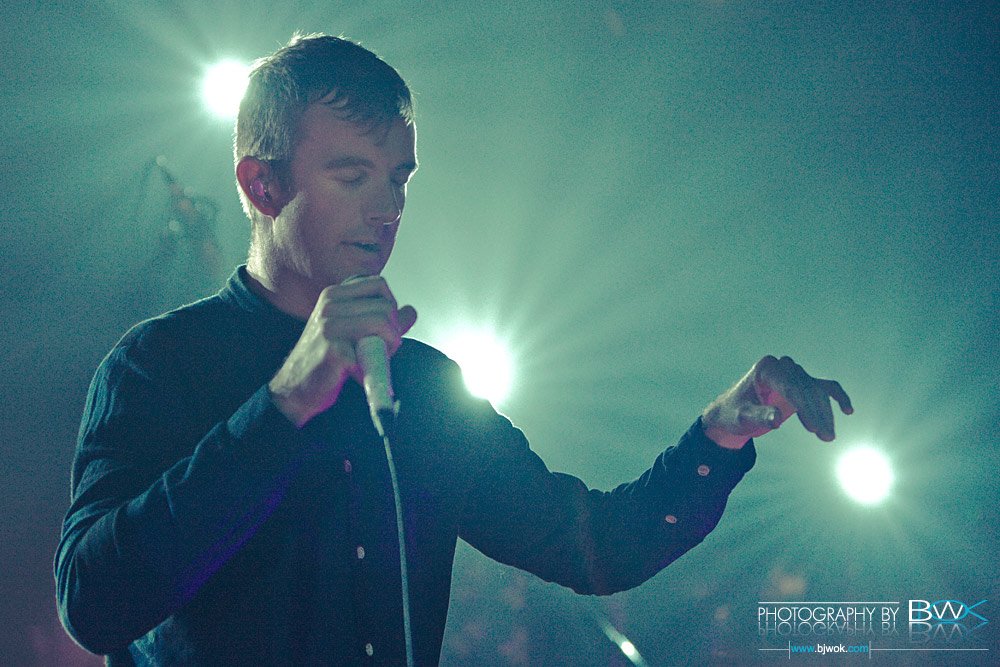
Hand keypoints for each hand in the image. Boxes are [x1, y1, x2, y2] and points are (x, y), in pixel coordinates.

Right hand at [268, 277, 417, 426]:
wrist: (295, 390)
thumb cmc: (327, 361)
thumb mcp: (353, 332)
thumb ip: (383, 321)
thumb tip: (411, 311)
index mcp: (333, 295)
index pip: (378, 283)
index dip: (390, 305)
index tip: (385, 326)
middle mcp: (329, 305)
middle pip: (385, 305)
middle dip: (393, 330)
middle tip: (383, 349)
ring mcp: (329, 326)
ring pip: (382, 322)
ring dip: (389, 345)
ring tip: (375, 358)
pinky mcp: (333, 350)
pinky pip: (372, 350)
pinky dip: (373, 365)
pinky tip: (360, 372)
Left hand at [701, 355, 852, 448]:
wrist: (732, 411)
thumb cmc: (734, 413)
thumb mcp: (742, 417)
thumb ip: (759, 416)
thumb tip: (777, 419)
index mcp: (766, 369)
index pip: (792, 387)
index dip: (805, 408)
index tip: (815, 429)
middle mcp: (781, 367)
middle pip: (807, 389)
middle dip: (818, 414)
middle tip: (826, 437)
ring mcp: (792, 374)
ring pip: (816, 392)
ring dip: (825, 414)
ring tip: (827, 437)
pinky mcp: (799, 384)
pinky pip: (823, 387)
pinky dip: (836, 397)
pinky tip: (848, 410)